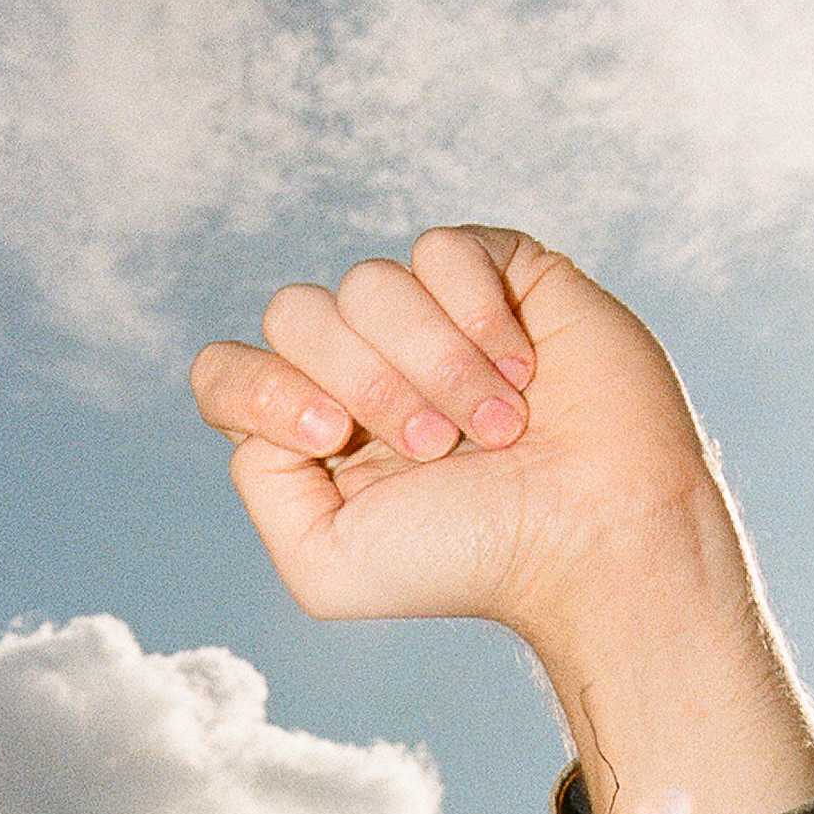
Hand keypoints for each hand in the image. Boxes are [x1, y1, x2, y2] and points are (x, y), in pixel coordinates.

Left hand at [191, 228, 813, 813]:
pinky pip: (439, 251)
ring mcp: (427, 317)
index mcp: (309, 431)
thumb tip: (269, 397)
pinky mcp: (497, 273)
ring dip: (432, 365)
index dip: (259, 390)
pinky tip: (523, 369)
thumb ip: (259, 478)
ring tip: (495, 427)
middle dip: (362, 382)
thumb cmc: (465, 558)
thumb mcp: (322, 562)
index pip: (225, 372)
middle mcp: (360, 366)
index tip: (329, 437)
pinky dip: (474, 316)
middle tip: (434, 449)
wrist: (588, 533)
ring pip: (368, 282)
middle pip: (293, 313)